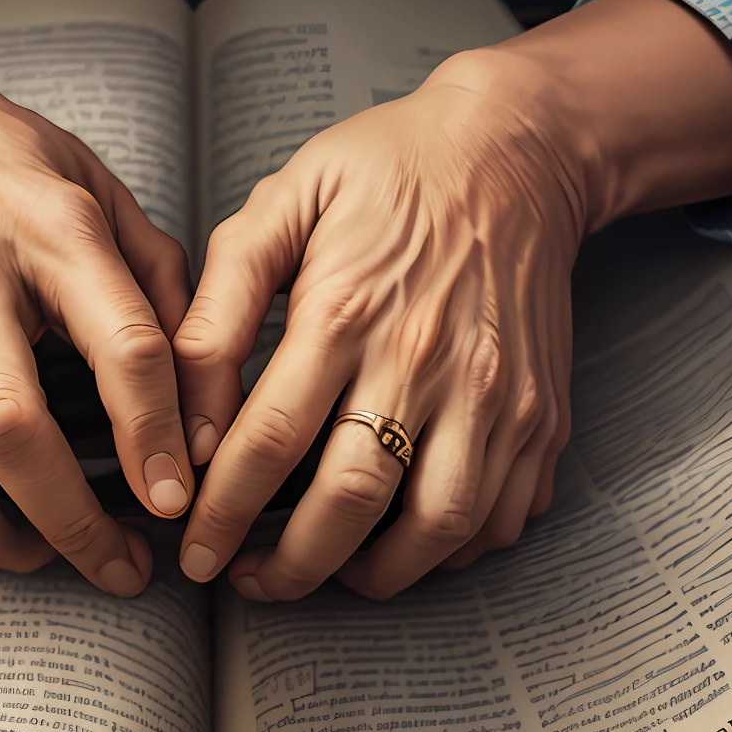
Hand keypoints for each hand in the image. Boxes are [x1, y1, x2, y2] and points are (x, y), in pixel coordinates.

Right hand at [0, 26, 193, 592]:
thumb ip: (156, 282)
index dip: (156, 437)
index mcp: (34, 229)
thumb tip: (199, 400)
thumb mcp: (88, 185)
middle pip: (5, 433)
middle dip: (70, 524)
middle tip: (112, 565)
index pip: (120, 348)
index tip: (171, 499)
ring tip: (25, 552)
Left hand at [173, 0, 731, 600]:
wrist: (518, 148)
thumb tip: (190, 423)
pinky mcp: (542, 414)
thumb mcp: (279, 206)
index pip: (268, 442)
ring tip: (329, 573)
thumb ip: (218, 310)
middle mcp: (426, 362)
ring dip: (375, 575)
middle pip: (351, 500)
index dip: (221, 513)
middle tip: (251, 583)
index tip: (196, 551)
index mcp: (346, 311)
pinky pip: (500, 517)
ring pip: (437, 527)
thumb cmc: (384, 174)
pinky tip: (405, 544)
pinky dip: (452, 553)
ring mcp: (496, 395)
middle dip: (290, 565)